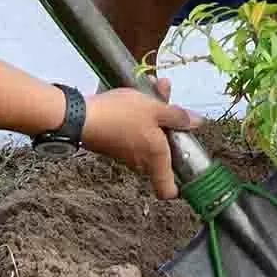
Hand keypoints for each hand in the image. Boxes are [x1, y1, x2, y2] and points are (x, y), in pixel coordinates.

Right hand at [81, 82, 195, 200]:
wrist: (79, 117)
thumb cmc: (122, 115)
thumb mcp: (155, 109)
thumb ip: (177, 116)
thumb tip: (197, 123)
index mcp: (155, 159)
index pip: (168, 191)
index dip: (180, 185)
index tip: (188, 168)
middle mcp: (140, 162)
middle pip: (162, 154)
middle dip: (169, 127)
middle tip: (170, 103)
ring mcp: (125, 155)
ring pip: (148, 138)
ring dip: (154, 115)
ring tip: (155, 86)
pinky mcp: (112, 144)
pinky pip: (133, 133)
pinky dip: (138, 116)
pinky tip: (137, 92)